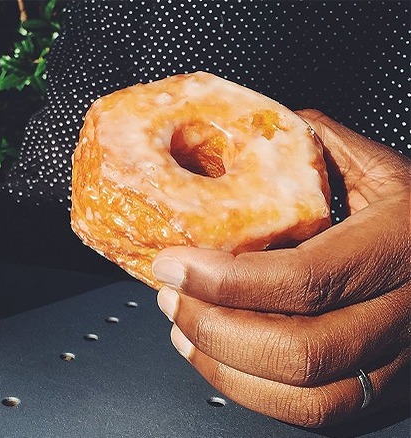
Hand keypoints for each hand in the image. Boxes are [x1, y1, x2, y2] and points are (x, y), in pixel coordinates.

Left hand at [150, 109, 409, 427]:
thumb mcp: (384, 172)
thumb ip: (320, 151)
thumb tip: (252, 133)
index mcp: (399, 246)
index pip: (306, 279)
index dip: (227, 280)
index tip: (174, 264)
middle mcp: (405, 314)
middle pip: (299, 351)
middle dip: (214, 328)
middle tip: (171, 296)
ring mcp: (400, 363)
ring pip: (304, 397)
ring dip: (223, 366)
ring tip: (181, 328)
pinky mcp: (385, 394)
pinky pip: (313, 415)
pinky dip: (251, 393)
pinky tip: (215, 359)